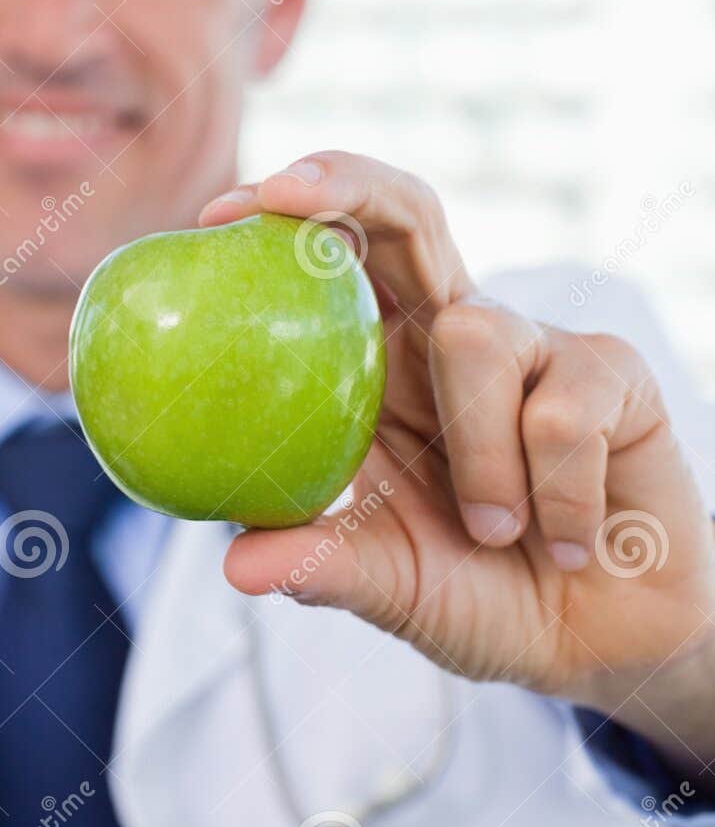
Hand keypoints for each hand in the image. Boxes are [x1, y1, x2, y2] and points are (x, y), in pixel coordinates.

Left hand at [200, 152, 714, 769]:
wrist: (604, 643)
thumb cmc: (482, 597)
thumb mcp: (392, 588)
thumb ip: (323, 569)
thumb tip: (235, 567)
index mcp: (383, 370)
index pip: (336, 259)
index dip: (282, 216)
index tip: (214, 216)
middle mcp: (452, 339)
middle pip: (407, 215)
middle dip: (345, 184)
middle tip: (281, 197)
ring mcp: (535, 347)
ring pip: (477, 337)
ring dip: (479, 461)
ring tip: (496, 536)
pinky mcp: (612, 373)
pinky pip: (563, 414)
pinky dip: (557, 499)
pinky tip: (567, 544)